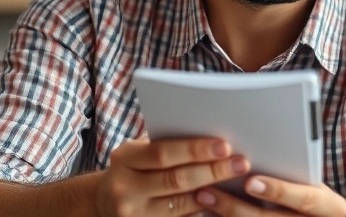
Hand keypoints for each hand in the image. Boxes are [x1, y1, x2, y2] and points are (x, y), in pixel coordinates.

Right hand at [96, 136, 250, 215]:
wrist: (104, 203)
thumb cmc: (134, 169)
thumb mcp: (139, 153)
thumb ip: (167, 146)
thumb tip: (213, 136)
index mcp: (125, 159)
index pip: (163, 153)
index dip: (196, 150)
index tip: (225, 146)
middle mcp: (124, 188)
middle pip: (176, 179)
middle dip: (213, 171)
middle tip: (241, 163)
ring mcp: (132, 214)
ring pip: (181, 204)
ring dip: (213, 193)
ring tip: (237, 182)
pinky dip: (202, 211)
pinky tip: (220, 203)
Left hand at [196, 176, 345, 215]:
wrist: (311, 216)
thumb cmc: (310, 191)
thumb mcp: (312, 182)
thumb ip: (295, 171)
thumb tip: (252, 154)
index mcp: (331, 208)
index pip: (306, 199)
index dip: (279, 190)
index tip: (250, 181)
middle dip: (237, 207)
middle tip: (209, 191)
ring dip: (224, 214)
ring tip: (202, 198)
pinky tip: (205, 213)